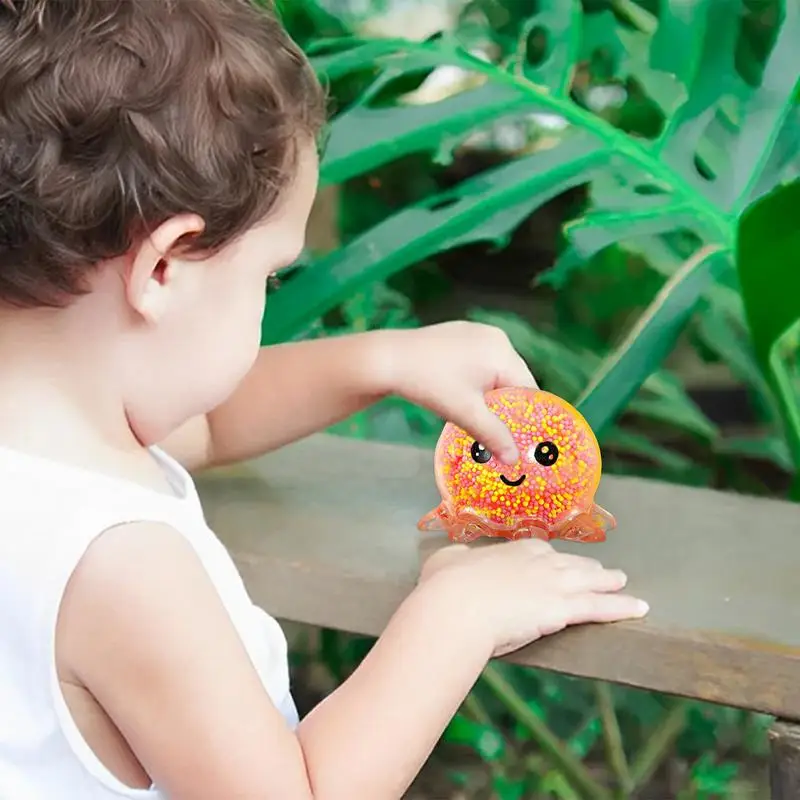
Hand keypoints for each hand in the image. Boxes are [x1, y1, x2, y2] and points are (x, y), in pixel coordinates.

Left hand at [379, 321, 536, 463]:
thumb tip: (514, 460)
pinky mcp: (460, 334)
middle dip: (507, 405)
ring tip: (477, 414)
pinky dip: (477, 379)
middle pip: (514, 379)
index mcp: (502, 352)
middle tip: (497, 431)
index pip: (528, 389)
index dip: (526, 416)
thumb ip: (493, 435)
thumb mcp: (465, 413)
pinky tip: (461, 393)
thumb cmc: (429, 384)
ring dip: (490, 393)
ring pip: (496, 371)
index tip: (520, 438)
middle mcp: (495, 337)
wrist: (388, 360)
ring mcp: (477, 332)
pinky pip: (481, 360)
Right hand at [420, 539, 648, 656]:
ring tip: (624, 583)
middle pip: (573, 564)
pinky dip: (622, 608)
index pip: (543, 551)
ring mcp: (555, 585)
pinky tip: (639, 608)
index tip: (560, 562)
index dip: (554, 559)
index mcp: (514, 549)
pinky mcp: (563, 610)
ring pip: (591, 582)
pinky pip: (600, 608)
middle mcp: (541, 562)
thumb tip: (457, 554)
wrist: (457, 606)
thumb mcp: (446, 560)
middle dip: (589, 568)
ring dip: (610, 583)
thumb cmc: (447, 584)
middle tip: (604, 571)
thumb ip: (457, 556)